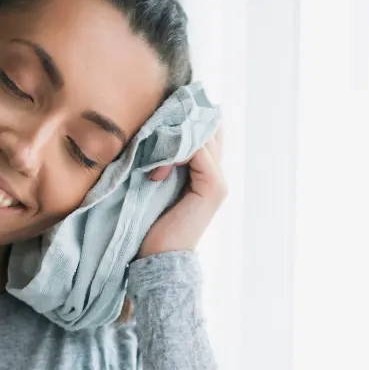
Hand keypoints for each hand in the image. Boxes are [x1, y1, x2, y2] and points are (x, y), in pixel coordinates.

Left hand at [137, 125, 225, 257]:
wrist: (158, 257)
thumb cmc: (150, 223)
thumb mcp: (155, 182)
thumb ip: (161, 159)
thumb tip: (150, 130)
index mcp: (205, 171)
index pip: (205, 128)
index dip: (185, 115)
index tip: (158, 111)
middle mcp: (217, 172)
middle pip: (208, 126)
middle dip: (180, 118)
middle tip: (153, 120)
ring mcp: (218, 180)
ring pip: (203, 135)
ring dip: (173, 135)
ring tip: (150, 149)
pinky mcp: (214, 187)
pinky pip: (199, 151)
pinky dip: (176, 152)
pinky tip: (157, 171)